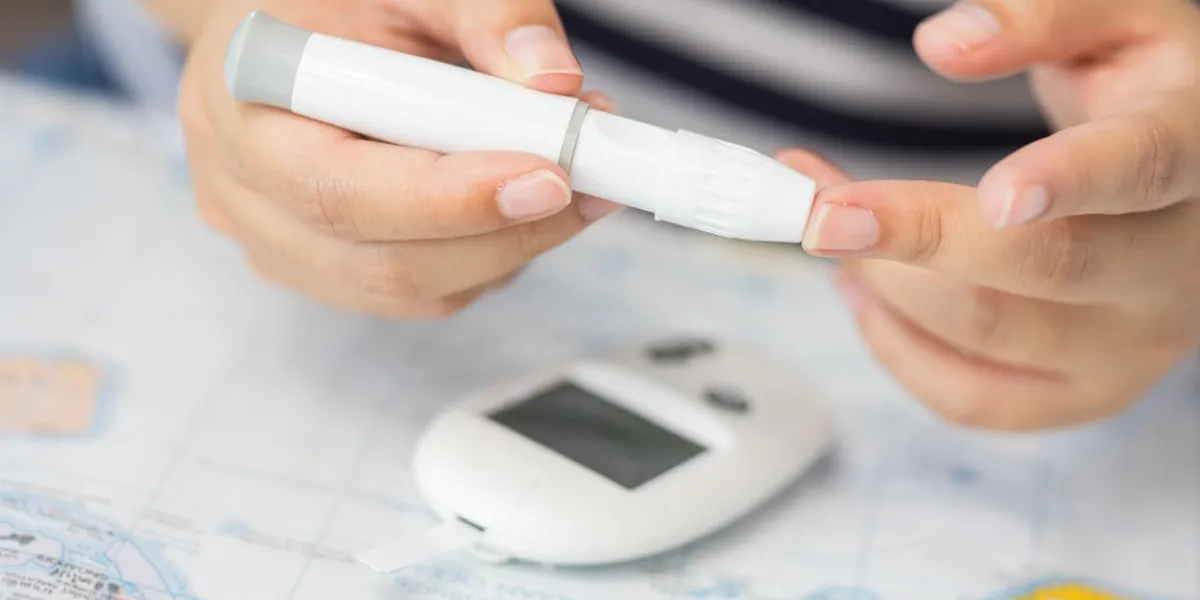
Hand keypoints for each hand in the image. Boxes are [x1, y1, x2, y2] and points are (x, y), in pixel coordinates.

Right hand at [175, 0, 620, 317]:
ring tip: (575, 178)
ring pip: (414, 289)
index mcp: (238, 108)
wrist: (292, 20)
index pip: (337, 190)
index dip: (451, 198)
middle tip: (595, 181)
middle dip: (506, 230)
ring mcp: (281, 244)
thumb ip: (486, 15)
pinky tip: (524, 200)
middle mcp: (243, 195)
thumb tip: (555, 83)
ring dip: (512, 245)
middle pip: (383, 263)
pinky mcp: (328, 269)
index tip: (549, 174)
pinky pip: (425, 289)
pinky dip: (491, 252)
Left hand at [789, 0, 1199, 429]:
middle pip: (1046, 266)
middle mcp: (1176, 265)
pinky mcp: (1085, 390)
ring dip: (885, 282)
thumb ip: (1041, 17)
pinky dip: (898, 350)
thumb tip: (946, 44)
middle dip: (917, 238)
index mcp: (1193, 154)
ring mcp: (1134, 342)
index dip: (1069, 181)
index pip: (1142, 170)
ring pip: (991, 333)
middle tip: (821, 210)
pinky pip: (975, 400)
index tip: (995, 193)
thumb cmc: (1139, 86)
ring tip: (828, 226)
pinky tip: (862, 292)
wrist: (1178, 167)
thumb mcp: (1116, 18)